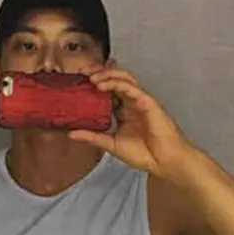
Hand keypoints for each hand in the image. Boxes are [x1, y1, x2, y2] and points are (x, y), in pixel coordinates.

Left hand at [70, 64, 191, 176]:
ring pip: (123, 78)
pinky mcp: (148, 102)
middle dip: (99, 72)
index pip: (108, 90)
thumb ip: (92, 137)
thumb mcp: (111, 144)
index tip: (78, 82)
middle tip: (82, 72)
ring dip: (106, 74)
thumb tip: (70, 134)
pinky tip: (102, 85)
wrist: (163, 162)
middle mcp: (132, 102)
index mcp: (124, 110)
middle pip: (115, 79)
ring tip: (91, 77)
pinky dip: (117, 83)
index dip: (94, 83)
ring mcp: (141, 100)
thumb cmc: (144, 154)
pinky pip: (132, 87)